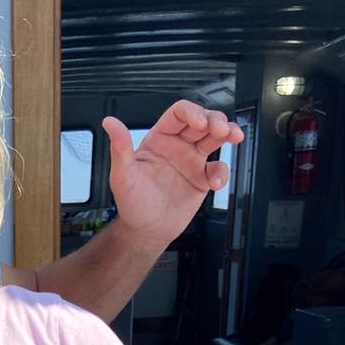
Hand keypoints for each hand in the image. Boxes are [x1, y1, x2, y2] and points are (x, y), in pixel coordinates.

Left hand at [103, 101, 242, 249]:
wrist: (145, 231)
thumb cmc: (131, 204)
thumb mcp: (122, 176)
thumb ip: (119, 148)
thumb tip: (110, 123)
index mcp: (159, 139)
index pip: (179, 114)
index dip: (192, 113)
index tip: (199, 122)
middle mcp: (177, 146)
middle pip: (203, 120)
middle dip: (215, 120)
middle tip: (221, 130)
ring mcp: (191, 161)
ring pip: (215, 138)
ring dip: (228, 132)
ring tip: (234, 137)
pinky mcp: (202, 179)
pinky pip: (219, 168)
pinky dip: (222, 172)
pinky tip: (215, 182)